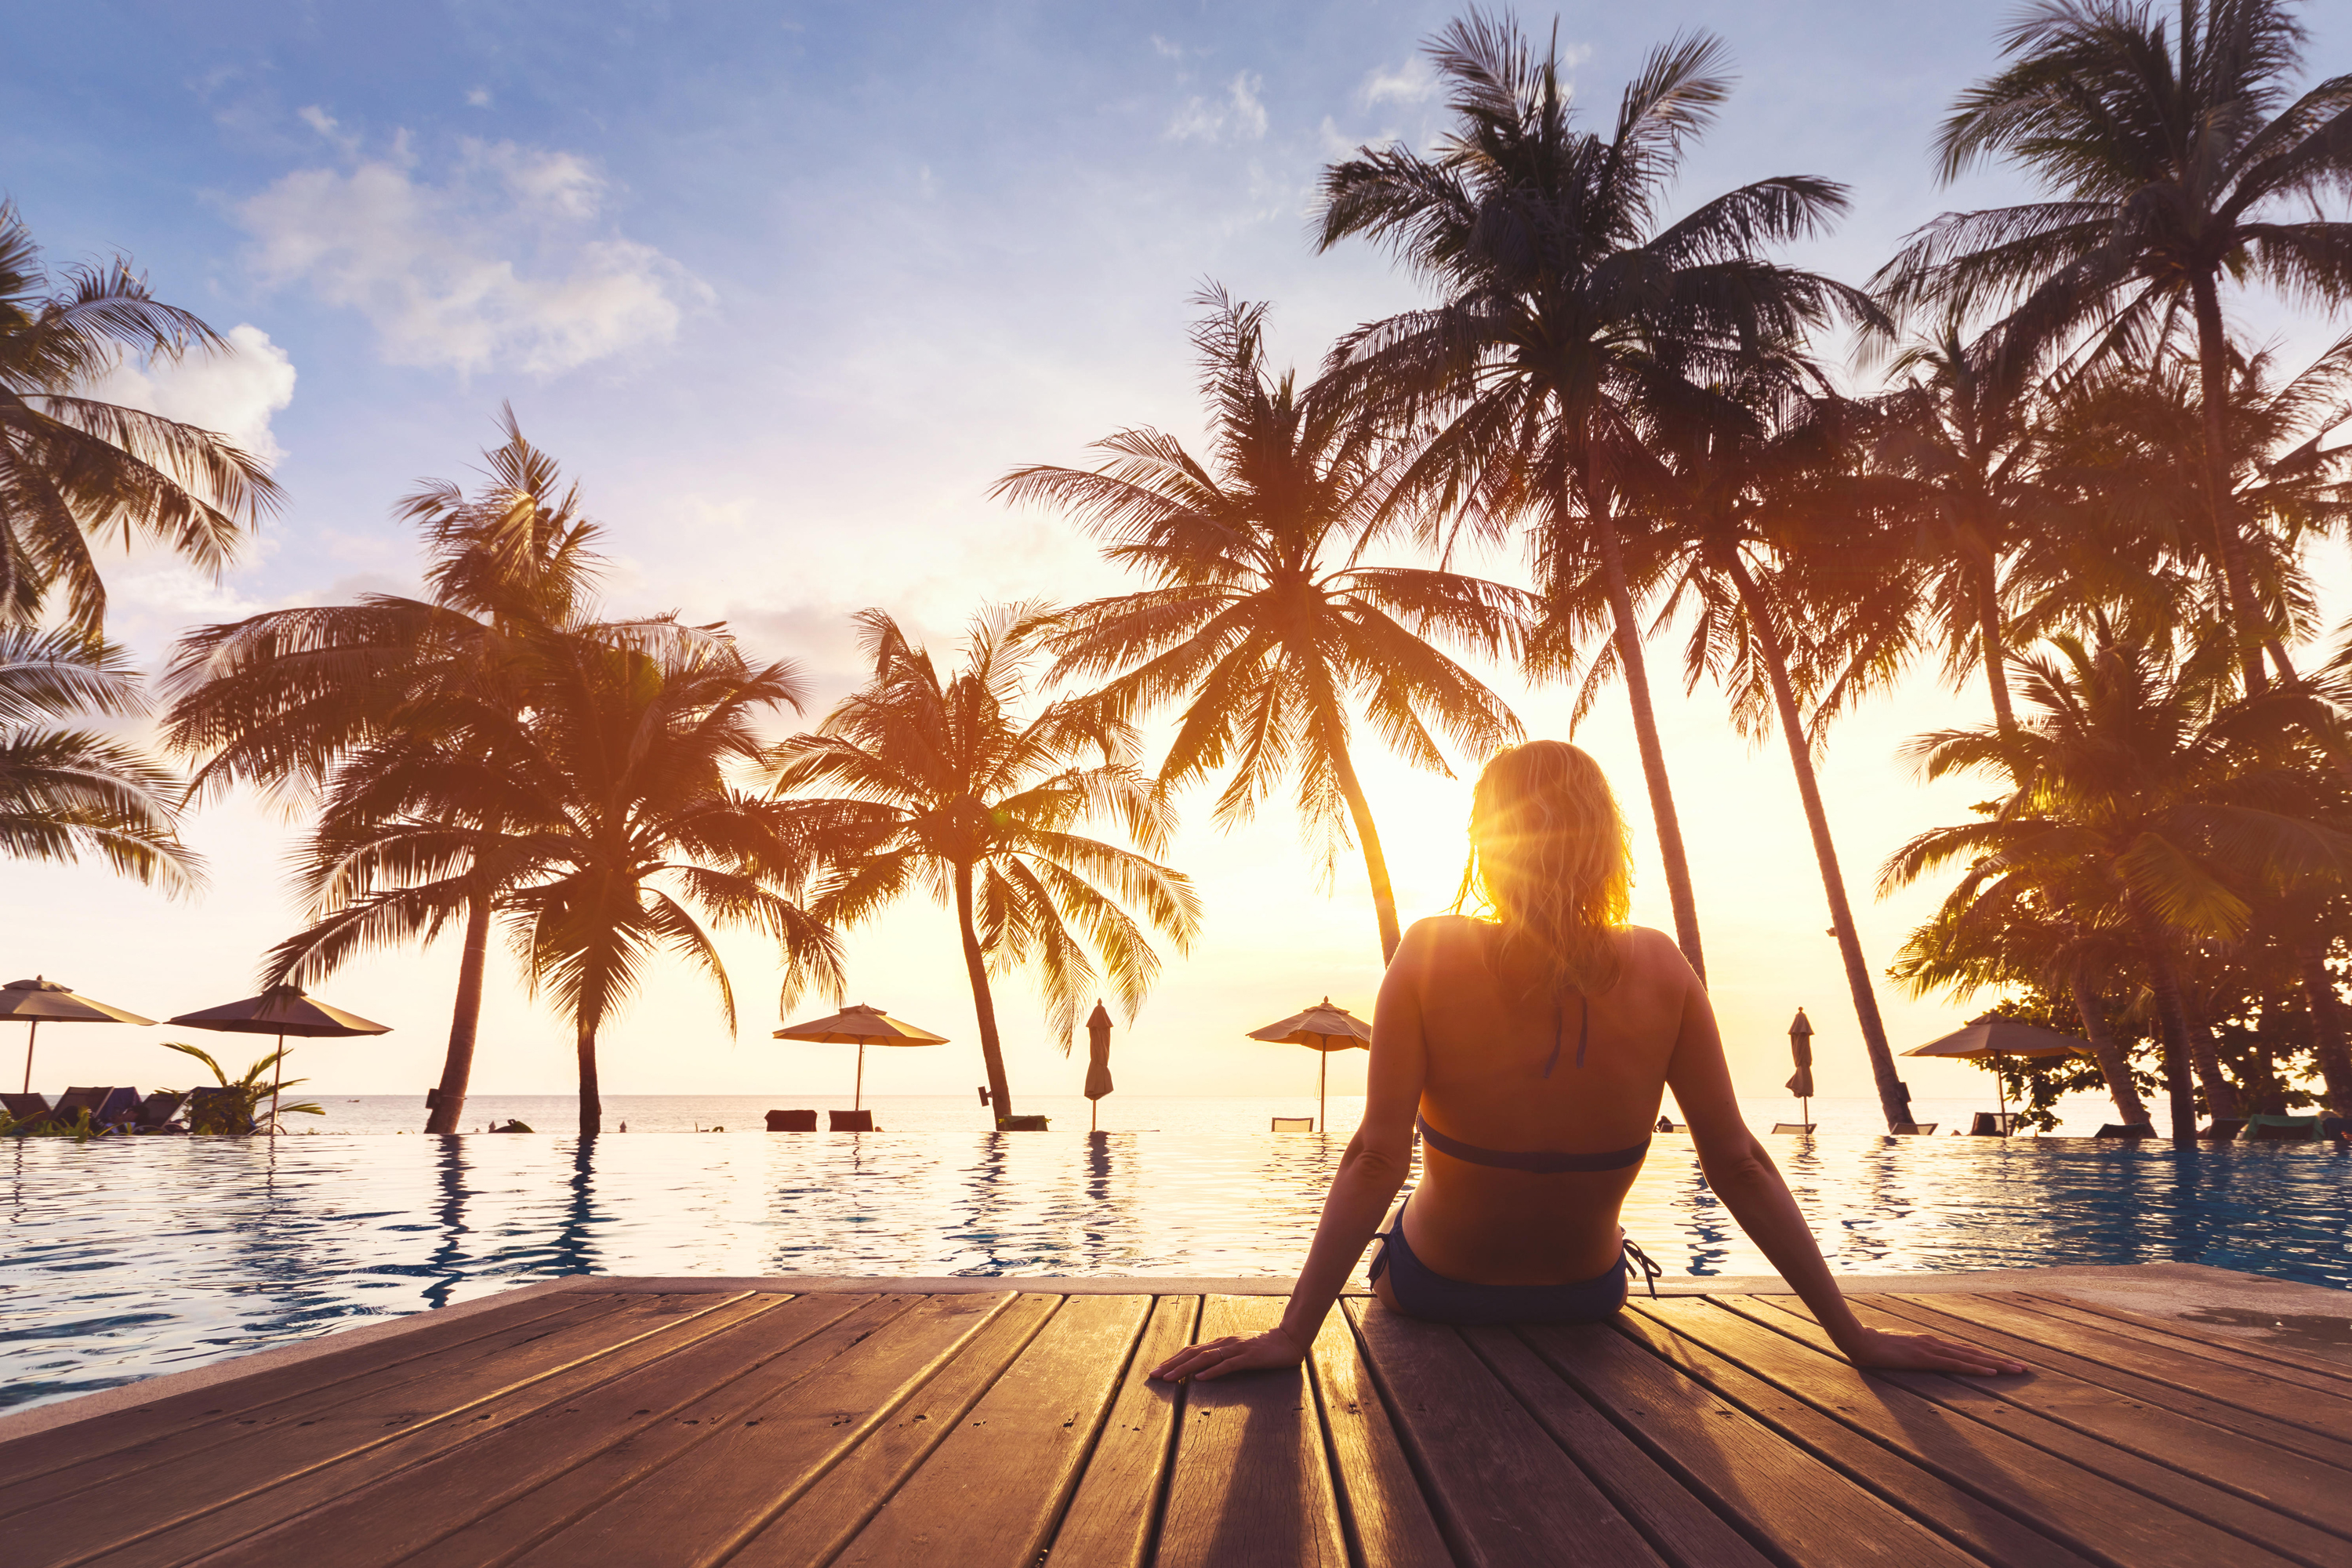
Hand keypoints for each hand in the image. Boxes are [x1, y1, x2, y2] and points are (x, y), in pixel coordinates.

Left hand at [1150, 1325, 1310, 1382]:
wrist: (1289, 1340)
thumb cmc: (1264, 1348)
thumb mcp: (1240, 1351)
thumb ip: (1224, 1358)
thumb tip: (1204, 1368)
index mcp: (1221, 1343)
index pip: (1192, 1351)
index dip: (1173, 1360)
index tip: (1157, 1370)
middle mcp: (1225, 1343)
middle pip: (1193, 1354)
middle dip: (1171, 1365)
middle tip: (1153, 1376)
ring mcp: (1236, 1349)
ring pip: (1205, 1358)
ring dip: (1185, 1369)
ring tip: (1169, 1378)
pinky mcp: (1249, 1357)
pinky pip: (1227, 1365)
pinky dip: (1212, 1372)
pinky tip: (1199, 1379)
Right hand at [1838, 1324, 2027, 1375]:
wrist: (1860, 1340)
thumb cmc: (1874, 1345)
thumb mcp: (1896, 1350)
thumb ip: (1908, 1353)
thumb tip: (1912, 1358)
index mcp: (1930, 1342)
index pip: (1964, 1351)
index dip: (1986, 1357)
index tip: (2005, 1363)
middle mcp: (1936, 1343)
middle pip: (1975, 1353)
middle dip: (2001, 1361)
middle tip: (2025, 1368)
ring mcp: (1933, 1349)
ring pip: (1972, 1357)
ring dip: (1997, 1364)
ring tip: (2018, 1370)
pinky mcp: (1927, 1358)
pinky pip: (1957, 1364)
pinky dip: (1976, 1367)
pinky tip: (1992, 1372)